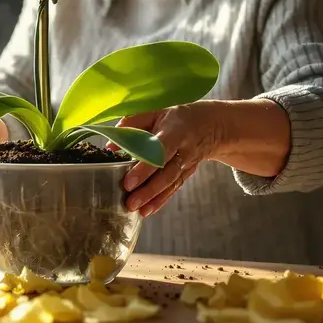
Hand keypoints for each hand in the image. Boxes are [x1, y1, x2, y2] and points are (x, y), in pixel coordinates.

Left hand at [106, 102, 223, 216]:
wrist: (210, 125)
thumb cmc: (176, 118)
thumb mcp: (156, 112)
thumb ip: (132, 124)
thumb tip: (111, 145)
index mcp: (174, 132)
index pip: (159, 152)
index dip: (144, 168)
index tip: (129, 182)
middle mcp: (183, 150)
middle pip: (166, 173)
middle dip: (148, 190)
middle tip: (130, 202)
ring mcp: (187, 164)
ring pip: (170, 183)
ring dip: (153, 198)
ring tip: (136, 209)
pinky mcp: (187, 173)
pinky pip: (174, 188)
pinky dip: (161, 200)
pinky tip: (148, 210)